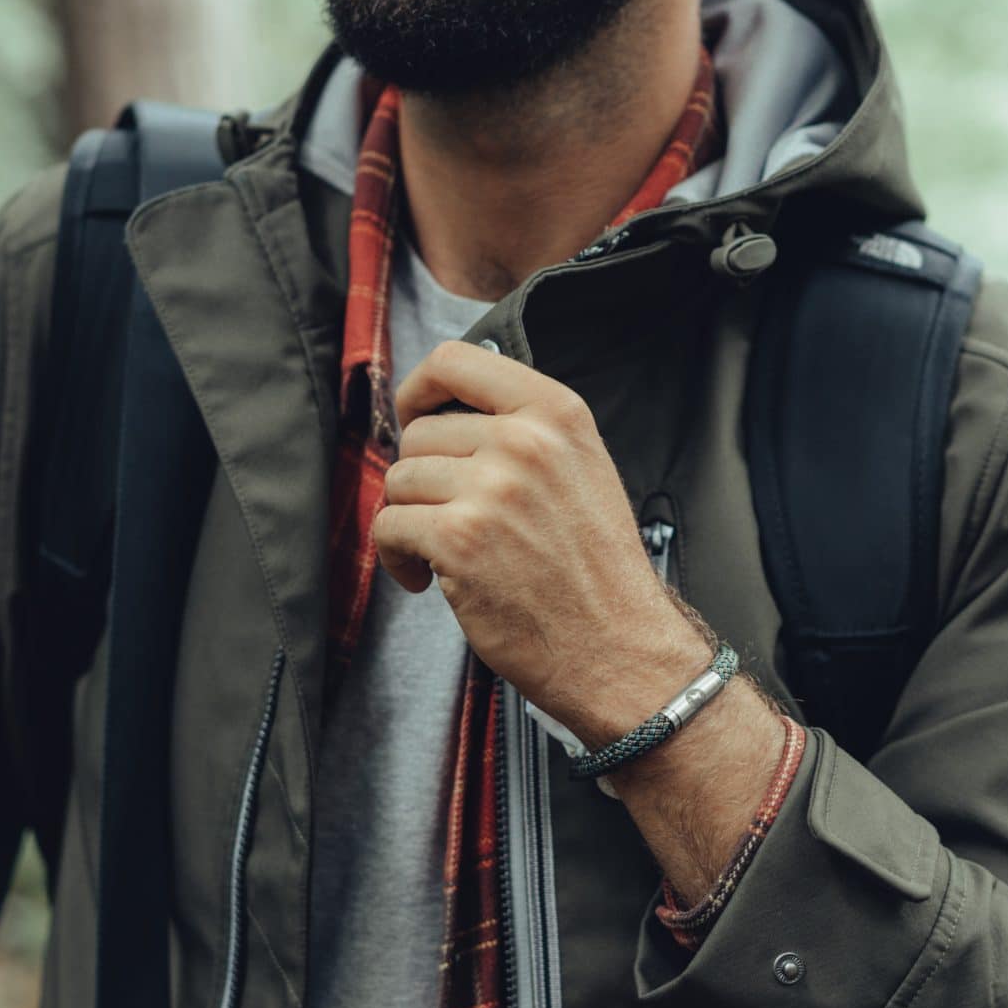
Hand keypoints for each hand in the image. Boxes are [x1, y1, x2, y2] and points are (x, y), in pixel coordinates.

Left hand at [374, 339, 705, 736]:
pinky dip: (396, 556)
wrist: (619, 647)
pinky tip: (427, 577)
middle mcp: (525, 441)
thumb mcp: (579, 468)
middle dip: (422, 477)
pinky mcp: (459, 538)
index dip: (419, 387)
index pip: (457, 360)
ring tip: (441, 549)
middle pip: (420, 432)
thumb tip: (444, 412)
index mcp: (557, 413)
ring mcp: (491, 488)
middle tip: (447, 513)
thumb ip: (522, 430)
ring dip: (409, 518)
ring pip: (399, 479)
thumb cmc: (596, 570)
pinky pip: (388, 525)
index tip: (413, 414)